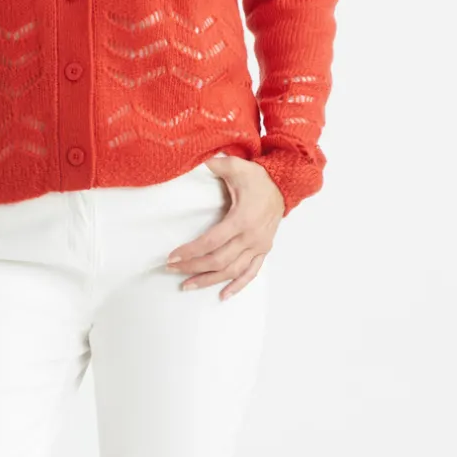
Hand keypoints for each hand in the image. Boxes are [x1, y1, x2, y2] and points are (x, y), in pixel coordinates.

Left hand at [164, 155, 283, 299]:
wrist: (285, 185)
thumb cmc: (257, 177)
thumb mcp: (235, 166)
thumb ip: (215, 165)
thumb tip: (196, 161)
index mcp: (242, 219)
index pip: (211, 242)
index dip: (190, 252)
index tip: (171, 257)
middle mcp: (251, 237)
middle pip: (218, 260)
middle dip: (193, 267)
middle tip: (172, 270)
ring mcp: (259, 246)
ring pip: (232, 271)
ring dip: (209, 280)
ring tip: (187, 285)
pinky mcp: (264, 250)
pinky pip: (251, 273)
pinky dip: (238, 286)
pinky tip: (223, 296)